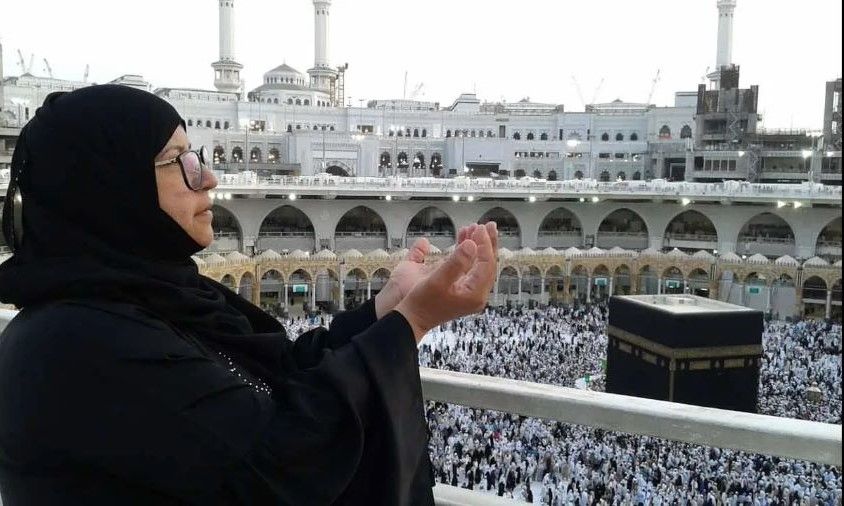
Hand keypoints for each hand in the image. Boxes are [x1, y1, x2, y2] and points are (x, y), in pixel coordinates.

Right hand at [395, 222, 497, 341]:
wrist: (411, 319)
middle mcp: (476, 294)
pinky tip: (464, 241)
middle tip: (488, 225)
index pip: (486, 264)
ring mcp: (470, 293)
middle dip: (487, 243)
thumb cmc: (422, 303)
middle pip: (487, 264)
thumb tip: (471, 245)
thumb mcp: (437, 280)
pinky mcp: (462, 290)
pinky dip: (468, 254)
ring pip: (479, 265)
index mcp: (474, 293)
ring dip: (478, 247)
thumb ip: (456, 262)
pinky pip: (470, 268)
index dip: (484, 244)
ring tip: (475, 229)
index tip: (480, 228)